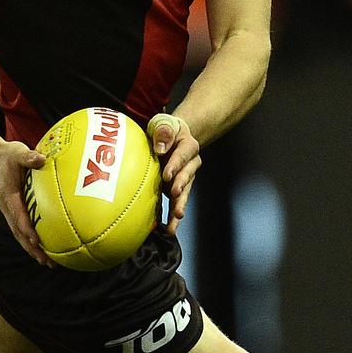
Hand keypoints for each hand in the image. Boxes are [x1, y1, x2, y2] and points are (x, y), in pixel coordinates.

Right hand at [0, 139, 53, 266]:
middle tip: (47, 261)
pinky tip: (43, 248)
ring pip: (20, 235)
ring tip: (48, 262)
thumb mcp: (17, 152)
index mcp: (8, 196)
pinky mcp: (13, 210)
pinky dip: (31, 241)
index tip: (37, 240)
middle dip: (32, 248)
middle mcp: (7, 208)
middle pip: (19, 233)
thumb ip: (28, 157)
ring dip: (33, 249)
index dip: (27, 228)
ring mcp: (9, 211)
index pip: (18, 215)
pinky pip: (22, 229)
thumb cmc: (6, 156)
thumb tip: (41, 159)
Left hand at [147, 113, 200, 235]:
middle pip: (187, 175)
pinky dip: (173, 216)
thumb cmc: (165, 129)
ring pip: (185, 193)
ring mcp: (186, 178)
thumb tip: (160, 148)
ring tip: (176, 218)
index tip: (166, 174)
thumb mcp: (163, 124)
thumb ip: (163, 132)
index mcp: (188, 145)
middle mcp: (191, 163)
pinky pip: (177, 202)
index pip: (183, 155)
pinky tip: (169, 228)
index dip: (176, 165)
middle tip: (174, 194)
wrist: (172, 136)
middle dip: (180, 185)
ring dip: (180, 205)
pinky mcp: (178, 189)